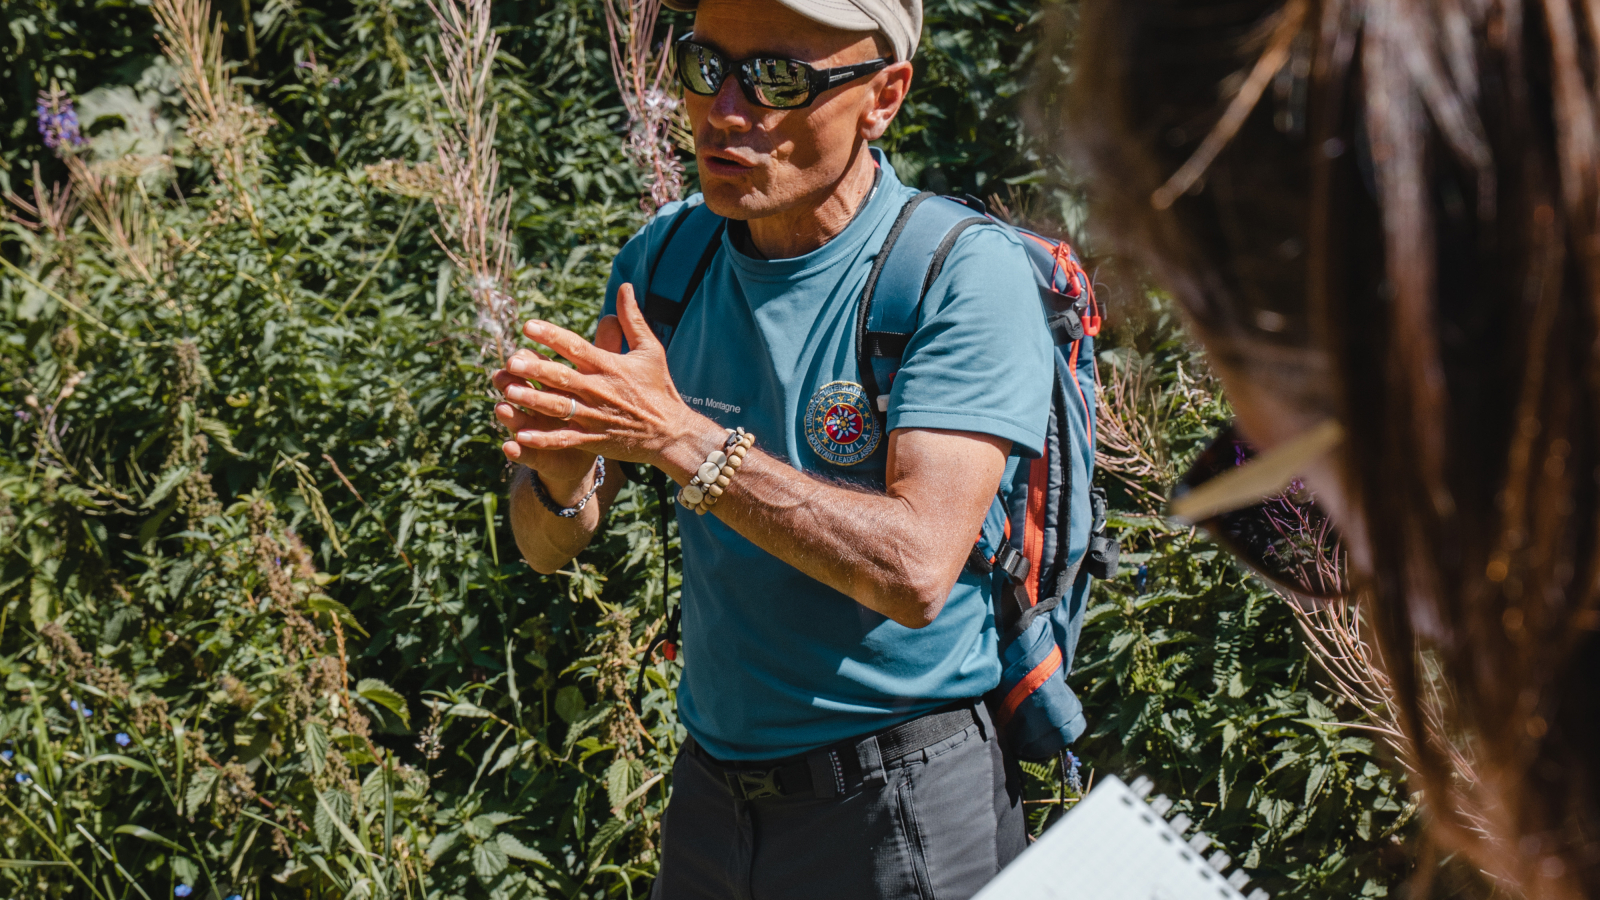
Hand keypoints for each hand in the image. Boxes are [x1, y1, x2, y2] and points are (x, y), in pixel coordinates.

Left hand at [495, 283, 703, 469]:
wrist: (672, 432)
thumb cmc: (659, 388)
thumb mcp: (650, 350)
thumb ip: (632, 319)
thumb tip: (625, 287)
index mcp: (609, 366)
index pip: (576, 347)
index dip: (551, 336)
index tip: (528, 326)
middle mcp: (598, 390)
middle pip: (562, 377)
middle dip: (536, 369)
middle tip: (512, 361)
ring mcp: (594, 417)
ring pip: (557, 407)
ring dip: (533, 400)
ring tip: (508, 391)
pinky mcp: (593, 439)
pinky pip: (564, 439)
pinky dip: (543, 438)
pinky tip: (519, 434)